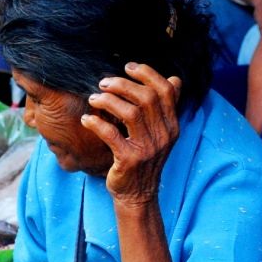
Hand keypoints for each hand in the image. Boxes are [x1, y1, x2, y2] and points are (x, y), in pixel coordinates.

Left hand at [82, 62, 181, 207]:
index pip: (166, 90)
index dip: (147, 73)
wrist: (137, 195)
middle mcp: (163, 135)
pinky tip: (86, 120)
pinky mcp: (129, 160)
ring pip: (130, 113)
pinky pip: (111, 134)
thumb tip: (175, 79)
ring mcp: (147, 148)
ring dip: (108, 101)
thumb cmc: (143, 160)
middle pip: (147, 98)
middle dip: (122, 84)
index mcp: (172, 125)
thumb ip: (164, 109)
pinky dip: (96, 123)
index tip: (127, 67)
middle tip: (103, 83)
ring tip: (93, 99)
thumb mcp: (160, 134)